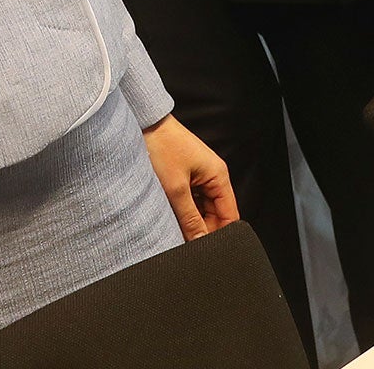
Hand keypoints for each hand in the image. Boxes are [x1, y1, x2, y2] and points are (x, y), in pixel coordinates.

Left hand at [141, 113, 238, 238]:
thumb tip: (201, 243)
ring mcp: (200, 175)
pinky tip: (170, 213)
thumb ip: (190, 219)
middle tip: (184, 241)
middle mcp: (213, 175)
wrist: (143, 122)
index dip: (220, 236)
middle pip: (216, 215)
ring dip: (191, 219)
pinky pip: (191, 200)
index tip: (205, 250)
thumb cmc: (161, 146)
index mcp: (219, 176)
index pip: (230, 217)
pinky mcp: (187, 175)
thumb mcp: (175, 189)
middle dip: (203, 229)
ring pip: (202, 209)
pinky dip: (183, 209)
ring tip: (175, 225)